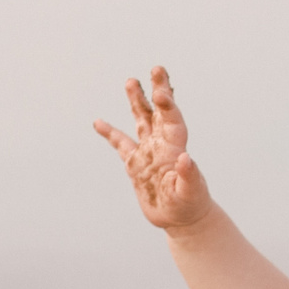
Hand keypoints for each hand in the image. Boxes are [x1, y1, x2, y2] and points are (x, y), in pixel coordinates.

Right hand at [93, 66, 214, 230]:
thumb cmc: (190, 205)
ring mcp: (148, 151)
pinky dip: (109, 133)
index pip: (171, 119)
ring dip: (136, 101)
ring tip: (131, 81)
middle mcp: (162, 144)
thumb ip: (188, 176)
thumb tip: (185, 159)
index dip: (167, 105)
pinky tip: (98, 122)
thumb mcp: (190, 192)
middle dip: (157, 90)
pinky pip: (120, 144)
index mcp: (175, 147)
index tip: (161, 92)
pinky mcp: (135, 164)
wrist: (180, 219)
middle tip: (156, 68)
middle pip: (158, 111)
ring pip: (141, 120)